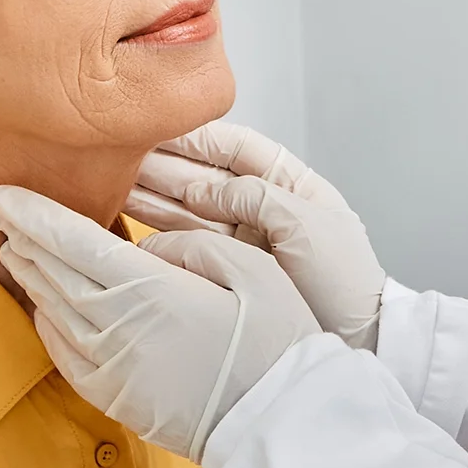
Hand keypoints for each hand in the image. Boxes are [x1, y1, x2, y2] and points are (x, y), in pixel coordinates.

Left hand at [0, 185, 319, 462]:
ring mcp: (112, 368)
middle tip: (4, 213)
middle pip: (55, 274)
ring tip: (16, 250)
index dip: (35, 216)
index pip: (75, 242)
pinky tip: (42, 308)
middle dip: (25, 239)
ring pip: (54, 312)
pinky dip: (46, 325)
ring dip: (31, 277)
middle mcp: (120, 329)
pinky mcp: (116, 398)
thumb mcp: (254, 271)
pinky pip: (64, 356)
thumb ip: (193, 246)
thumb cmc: (276, 344)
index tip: (5, 195)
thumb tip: (148, 245)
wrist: (278, 423)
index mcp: (152, 291)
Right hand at [126, 122, 386, 352]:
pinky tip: (128, 216)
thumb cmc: (345, 281)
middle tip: (118, 154)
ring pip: (188, 208)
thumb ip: (255, 198)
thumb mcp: (307, 226)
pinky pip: (188, 241)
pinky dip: (158, 228)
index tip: (157, 126)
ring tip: (110, 180)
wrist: (357, 340)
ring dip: (151, 193)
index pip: (236, 148)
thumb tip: (200, 191)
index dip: (196, 137)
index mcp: (291, 184)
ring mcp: (243, 240)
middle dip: (162, 164)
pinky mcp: (228, 270)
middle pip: (204, 176)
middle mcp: (262, 208)